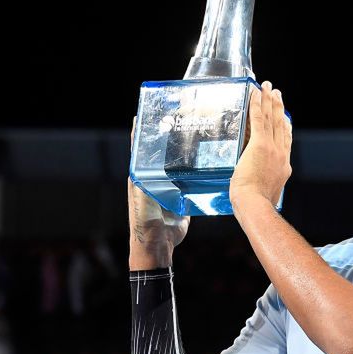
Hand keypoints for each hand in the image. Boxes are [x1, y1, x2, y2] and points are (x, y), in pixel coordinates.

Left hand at [128, 119, 188, 269]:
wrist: (158, 244)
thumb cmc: (144, 222)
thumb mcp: (142, 197)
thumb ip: (143, 178)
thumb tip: (143, 155)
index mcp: (141, 174)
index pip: (142, 145)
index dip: (145, 128)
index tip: (152, 109)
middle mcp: (156, 176)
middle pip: (163, 150)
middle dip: (171, 134)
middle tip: (184, 115)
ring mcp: (170, 184)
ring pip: (179, 161)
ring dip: (188, 149)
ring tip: (200, 131)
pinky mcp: (183, 194)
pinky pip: (192, 177)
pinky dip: (199, 167)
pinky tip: (211, 158)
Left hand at [230, 81, 292, 211]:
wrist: (257, 205)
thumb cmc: (257, 206)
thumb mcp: (266, 194)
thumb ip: (262, 186)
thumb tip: (254, 189)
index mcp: (284, 166)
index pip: (286, 141)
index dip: (285, 126)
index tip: (285, 117)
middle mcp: (281, 154)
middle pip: (281, 125)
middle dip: (279, 107)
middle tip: (277, 94)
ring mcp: (272, 148)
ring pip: (272, 119)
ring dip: (270, 100)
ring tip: (269, 88)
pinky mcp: (259, 144)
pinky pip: (258, 119)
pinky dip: (257, 104)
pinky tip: (256, 93)